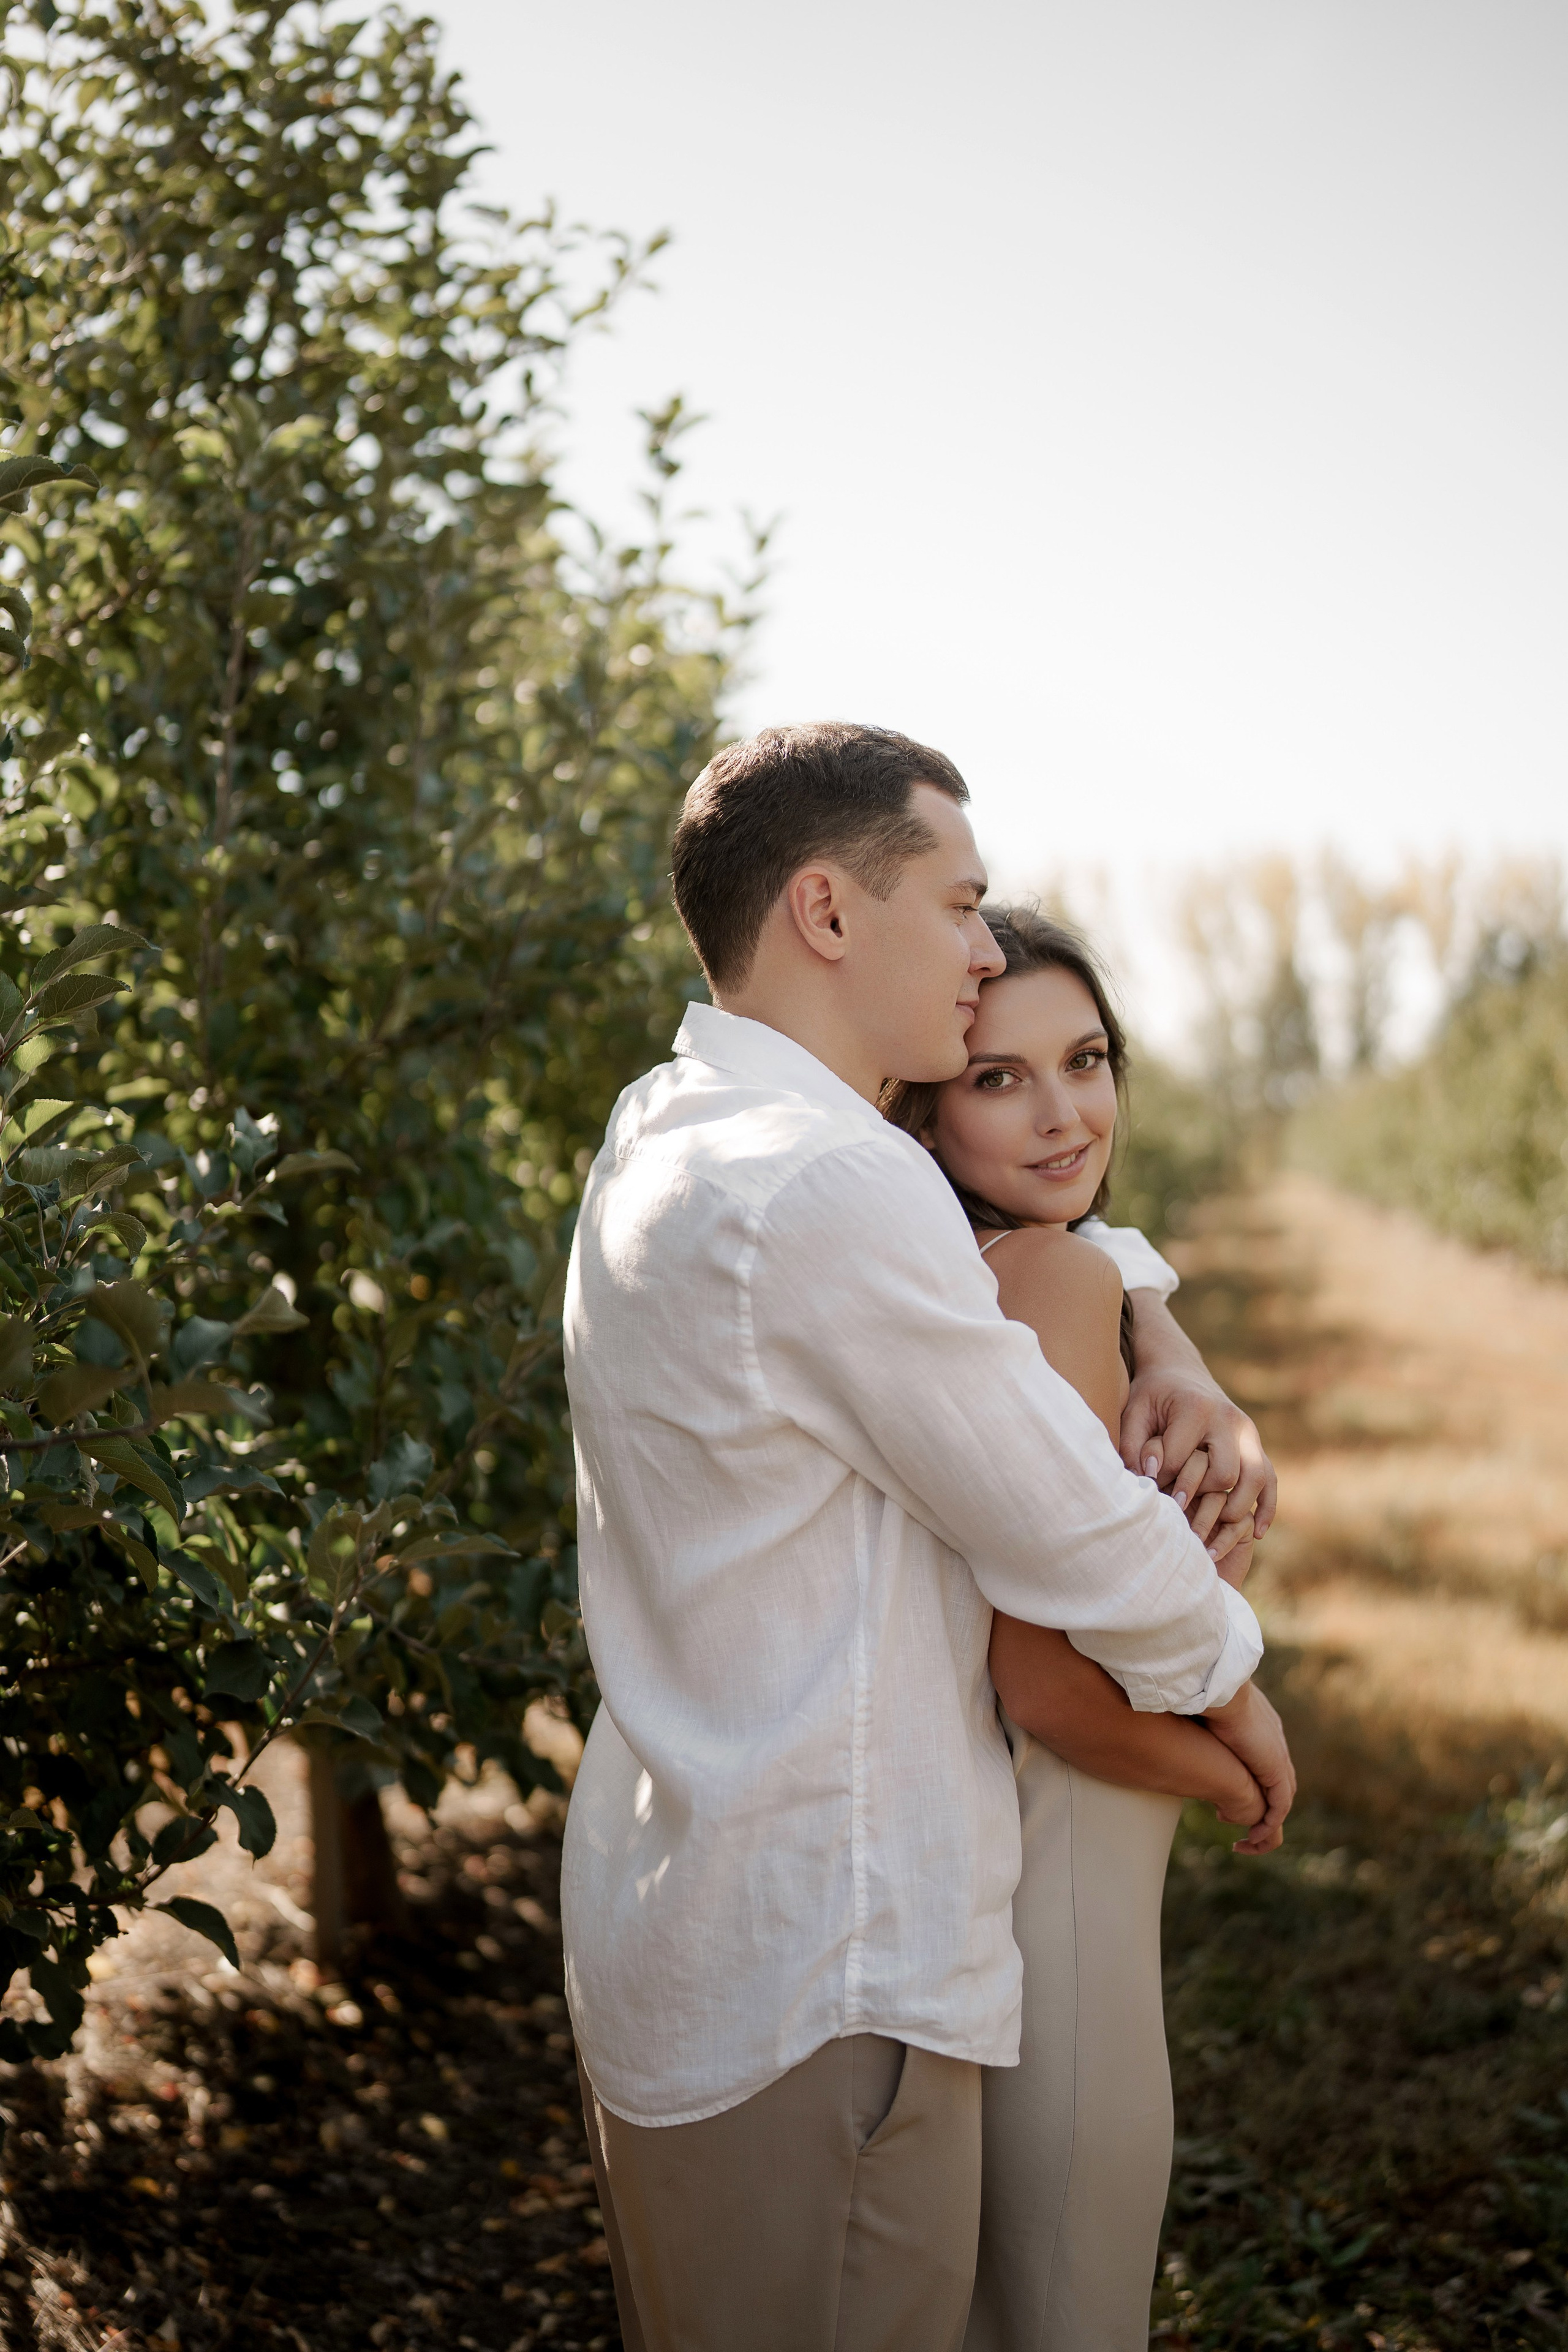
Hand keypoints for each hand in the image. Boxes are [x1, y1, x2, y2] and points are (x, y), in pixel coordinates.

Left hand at [1120, 1365, 1275, 1576]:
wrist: (1181, 1373)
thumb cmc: (1153, 1396)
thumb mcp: (1135, 1411)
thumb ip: (1134, 1443)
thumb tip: (1148, 1477)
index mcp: (1196, 1409)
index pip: (1181, 1459)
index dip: (1162, 1480)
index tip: (1150, 1489)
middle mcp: (1229, 1420)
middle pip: (1224, 1473)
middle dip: (1202, 1498)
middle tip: (1182, 1511)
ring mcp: (1248, 1432)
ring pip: (1255, 1478)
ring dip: (1237, 1508)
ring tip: (1216, 1528)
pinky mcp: (1256, 1444)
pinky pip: (1270, 1478)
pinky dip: (1267, 1506)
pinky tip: (1256, 1532)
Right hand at [1202, 1681, 1294, 1854]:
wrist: (1222, 1693)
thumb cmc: (1206, 1698)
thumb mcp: (1204, 1716)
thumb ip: (1201, 1728)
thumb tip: (1179, 1731)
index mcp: (1262, 1728)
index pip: (1264, 1764)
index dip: (1249, 1784)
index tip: (1225, 1799)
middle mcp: (1275, 1745)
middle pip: (1278, 1787)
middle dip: (1262, 1810)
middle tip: (1236, 1822)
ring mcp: (1279, 1760)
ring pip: (1281, 1803)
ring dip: (1266, 1825)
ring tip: (1248, 1842)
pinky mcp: (1277, 1772)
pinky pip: (1279, 1808)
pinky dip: (1268, 1826)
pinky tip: (1253, 1838)